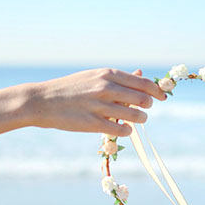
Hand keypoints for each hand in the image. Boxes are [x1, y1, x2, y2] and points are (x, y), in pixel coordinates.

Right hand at [26, 68, 165, 136]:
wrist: (42, 101)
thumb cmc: (71, 89)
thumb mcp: (94, 77)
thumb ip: (119, 78)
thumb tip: (142, 75)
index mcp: (108, 74)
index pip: (144, 83)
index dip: (157, 91)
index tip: (162, 97)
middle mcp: (106, 87)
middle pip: (144, 99)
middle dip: (148, 106)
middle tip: (142, 110)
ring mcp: (100, 105)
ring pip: (137, 115)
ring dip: (139, 119)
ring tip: (133, 120)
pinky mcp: (93, 123)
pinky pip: (123, 130)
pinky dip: (127, 131)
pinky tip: (123, 129)